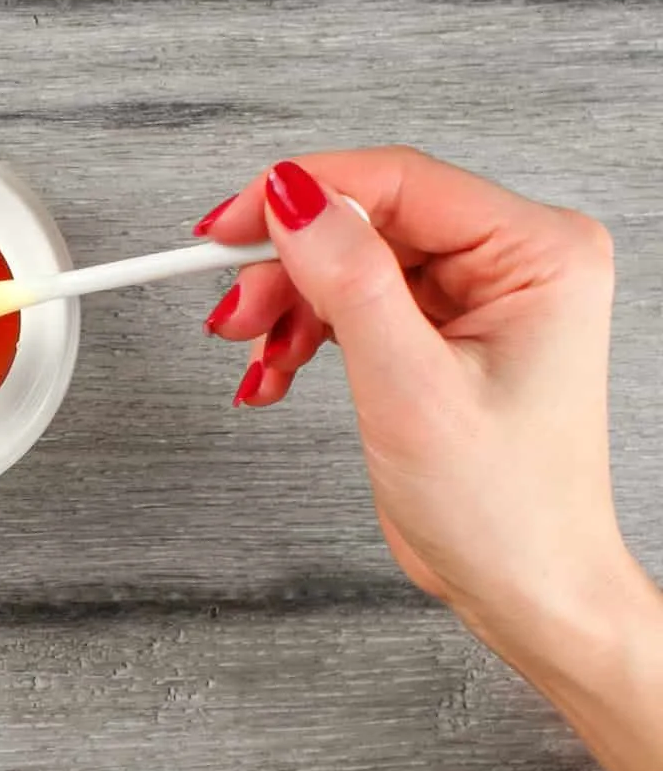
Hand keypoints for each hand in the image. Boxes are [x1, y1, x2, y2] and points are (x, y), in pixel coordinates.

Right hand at [195, 147, 633, 652]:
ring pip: (349, 259)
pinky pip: (353, 299)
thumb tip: (295, 199)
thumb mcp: (412, 388)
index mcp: (540, 253)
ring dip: (289, 304)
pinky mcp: (442, 328)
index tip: (231, 226)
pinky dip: (305, 332)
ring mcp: (478, 295)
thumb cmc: (507, 509)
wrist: (525, 588)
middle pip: (365, 220)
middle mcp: (515, 261)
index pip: (398, 181)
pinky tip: (279, 371)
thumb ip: (351, 281)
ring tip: (258, 356)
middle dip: (288, 267)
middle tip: (234, 311)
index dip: (303, 195)